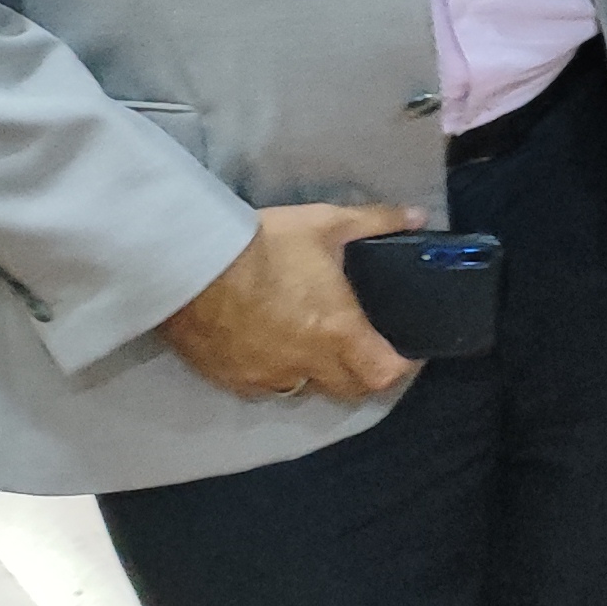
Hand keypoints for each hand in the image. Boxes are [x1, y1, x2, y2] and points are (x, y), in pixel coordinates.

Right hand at [158, 204, 423, 403]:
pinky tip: (272, 346)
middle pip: (349, 389)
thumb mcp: (325, 223)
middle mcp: (305, 364)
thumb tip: (419, 216)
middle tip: (365, 346)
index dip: (402, 366)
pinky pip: (266, 386)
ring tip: (316, 344)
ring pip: (306, 389)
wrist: (188, 263)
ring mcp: (266, 376)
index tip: (405, 351)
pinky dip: (277, 372)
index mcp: (336, 332)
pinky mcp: (231, 379)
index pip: (384, 374)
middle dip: (363, 373)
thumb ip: (377, 221)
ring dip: (319, 373)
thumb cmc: (263, 244)